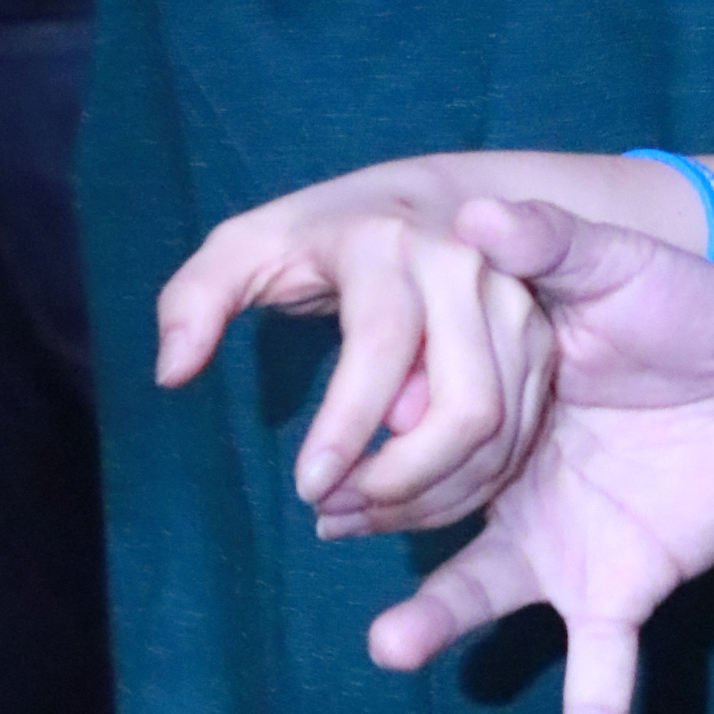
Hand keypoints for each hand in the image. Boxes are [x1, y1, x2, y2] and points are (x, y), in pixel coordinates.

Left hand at [157, 163, 556, 531]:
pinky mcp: (541, 341)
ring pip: (498, 431)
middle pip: (466, 404)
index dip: (345, 425)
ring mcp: (514, 305)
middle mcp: (467, 270)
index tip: (305, 488)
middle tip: (336, 510)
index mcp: (390, 243)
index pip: (381, 345)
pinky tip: (408, 497)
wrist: (427, 200)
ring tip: (359, 513)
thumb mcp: (250, 246)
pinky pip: (518, 434)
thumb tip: (172, 371)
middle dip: (403, 479)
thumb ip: (195, 299)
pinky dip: (467, 484)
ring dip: (433, 495)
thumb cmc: (324, 234)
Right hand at [348, 201, 713, 713]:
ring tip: (389, 645)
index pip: (419, 424)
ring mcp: (565, 544)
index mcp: (496, 402)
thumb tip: (471, 208)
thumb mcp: (617, 265)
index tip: (333, 437)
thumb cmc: (693, 302)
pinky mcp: (624, 590)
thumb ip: (549, 244)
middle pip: (425, 514)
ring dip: (436, 622)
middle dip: (371, 522)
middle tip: (327, 523)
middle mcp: (513, 481)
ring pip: (482, 593)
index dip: (377, 432)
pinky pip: (597, 682)